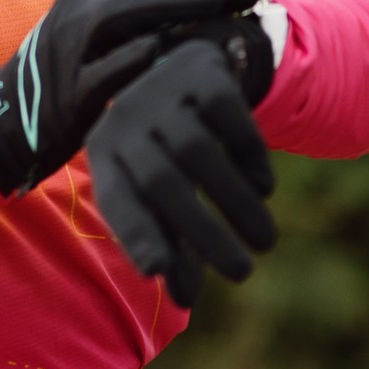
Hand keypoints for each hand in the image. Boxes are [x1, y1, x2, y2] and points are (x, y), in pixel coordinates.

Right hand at [0, 0, 264, 195]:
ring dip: (167, 7)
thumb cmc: (67, 85)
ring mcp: (64, 56)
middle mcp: (73, 19)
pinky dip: (127, 59)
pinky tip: (160, 51)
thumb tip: (201, 18)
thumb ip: (138, 29)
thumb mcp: (97, 46)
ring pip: (115, 20)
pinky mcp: (64, 96)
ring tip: (214, 3)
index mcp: (84, 4)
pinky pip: (96, 74)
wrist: (4, 125)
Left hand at [86, 40, 277, 307]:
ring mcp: (162, 88)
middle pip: (163, 181)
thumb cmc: (167, 151)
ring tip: (263, 241)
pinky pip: (229, 117)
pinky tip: (263, 188)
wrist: (186, 69)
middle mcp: (125, 116)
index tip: (158, 272)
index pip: (116, 198)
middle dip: (204, 232)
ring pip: (199, 152)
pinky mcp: (203, 72)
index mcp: (104, 151)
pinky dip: (249, 156)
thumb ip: (170, 243)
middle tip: (241, 273)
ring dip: (235, 202)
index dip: (136, 234)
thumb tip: (183, 299)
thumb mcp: (158, 195)